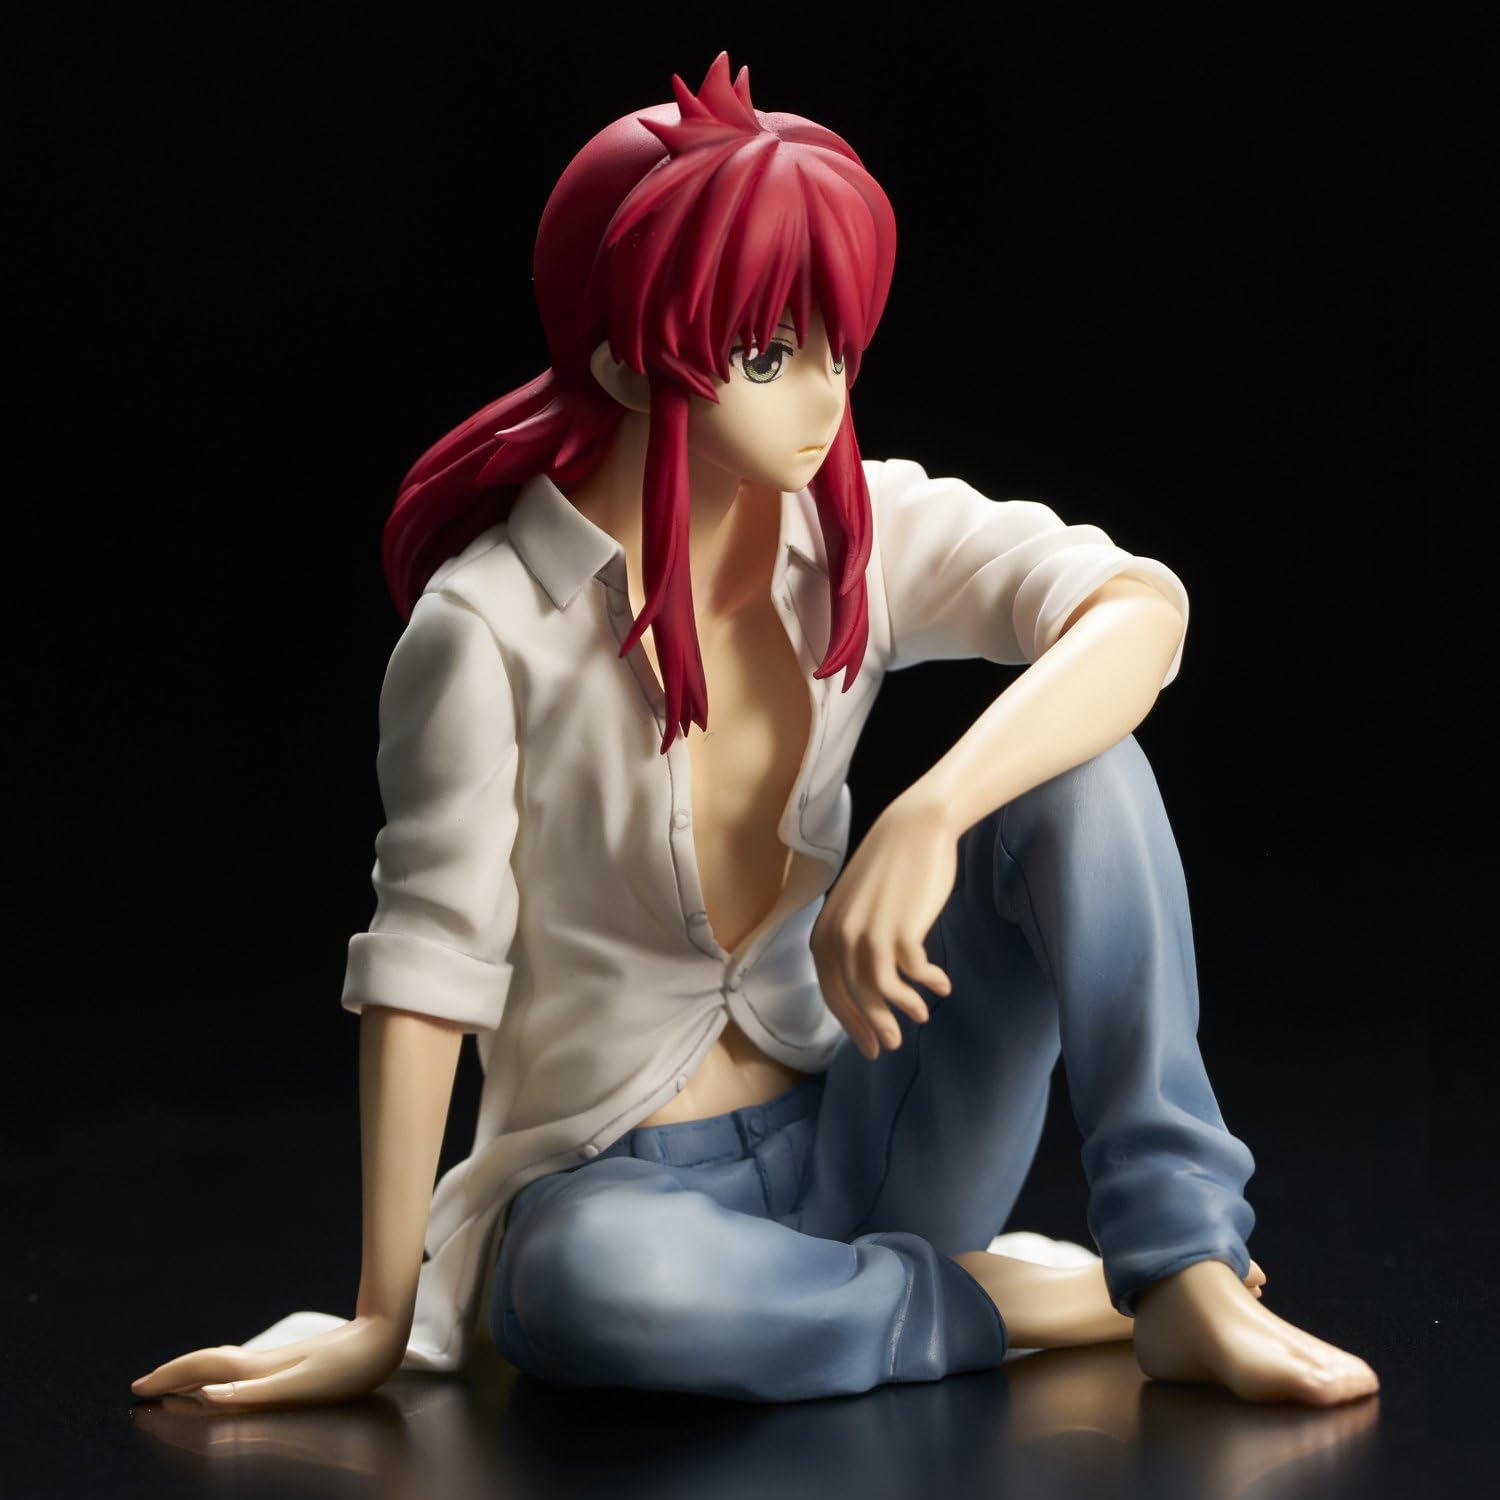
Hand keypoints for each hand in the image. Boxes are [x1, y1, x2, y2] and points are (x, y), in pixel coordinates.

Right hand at [131, 1313, 407, 1408]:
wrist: (382, 1339)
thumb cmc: (346, 1368)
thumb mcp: (303, 1385)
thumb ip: (253, 1391)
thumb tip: (205, 1394)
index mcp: (258, 1369)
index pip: (202, 1370)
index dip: (170, 1378)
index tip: (138, 1388)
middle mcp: (261, 1362)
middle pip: (207, 1364)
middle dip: (173, 1374)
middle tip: (142, 1386)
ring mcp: (275, 1360)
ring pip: (222, 1363)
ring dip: (192, 1372)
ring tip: (170, 1384)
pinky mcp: (289, 1361)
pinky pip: (239, 1367)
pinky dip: (217, 1372)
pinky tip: (221, 1378)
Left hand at [811, 785, 956, 1059]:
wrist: (913, 829)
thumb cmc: (889, 869)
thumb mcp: (855, 906)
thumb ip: (850, 939)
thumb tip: (864, 984)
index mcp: (824, 933)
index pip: (832, 993)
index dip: (851, 1023)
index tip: (868, 1044)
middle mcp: (840, 938)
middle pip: (855, 999)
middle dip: (874, 1027)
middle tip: (891, 1045)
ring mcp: (870, 936)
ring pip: (882, 993)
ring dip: (904, 1009)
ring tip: (921, 1015)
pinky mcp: (902, 933)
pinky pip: (915, 974)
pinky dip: (928, 983)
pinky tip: (941, 984)